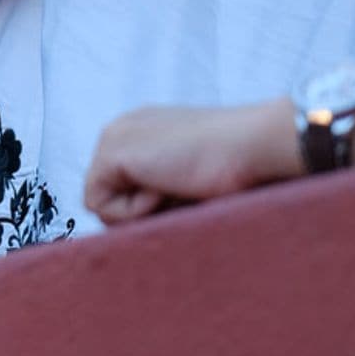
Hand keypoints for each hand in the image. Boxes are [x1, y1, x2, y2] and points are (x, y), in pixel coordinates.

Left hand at [83, 99, 303, 224]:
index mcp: (142, 131)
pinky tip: (165, 186)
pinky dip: (135, 210)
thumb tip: (137, 226)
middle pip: (106, 196)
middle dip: (139, 210)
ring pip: (102, 205)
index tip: (184, 190)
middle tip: (181, 190)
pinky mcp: (111, 153)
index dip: (147, 205)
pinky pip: (100, 206)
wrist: (254, 144)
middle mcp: (122, 130)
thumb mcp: (189, 177)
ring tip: (176, 185)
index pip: (118, 185)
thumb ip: (159, 190)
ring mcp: (113, 138)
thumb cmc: (238, 167)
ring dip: (141, 210)